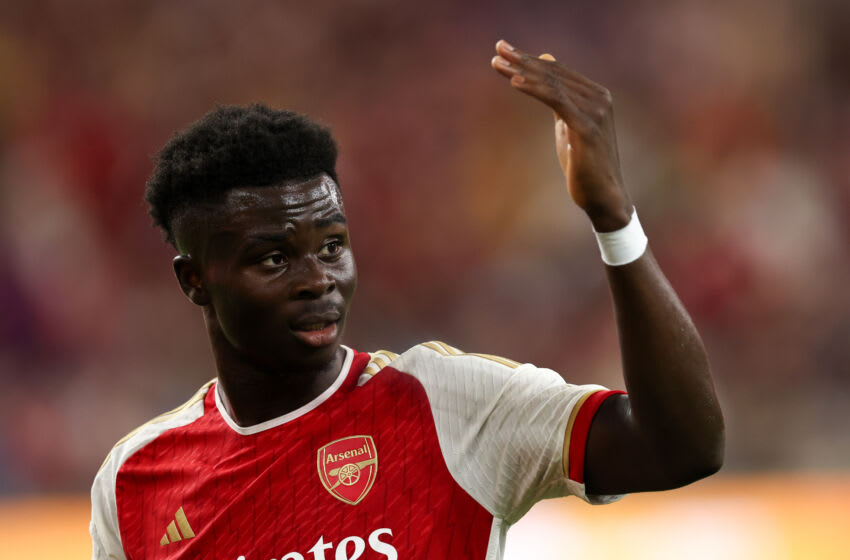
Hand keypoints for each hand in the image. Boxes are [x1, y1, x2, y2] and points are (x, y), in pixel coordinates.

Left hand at [491, 40, 632, 230]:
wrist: (602, 195)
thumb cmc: (584, 163)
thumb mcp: (569, 126)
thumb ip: (560, 100)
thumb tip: (549, 73)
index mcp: (596, 95)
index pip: (558, 71)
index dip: (529, 59)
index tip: (503, 50)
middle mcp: (599, 98)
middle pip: (554, 73)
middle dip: (522, 60)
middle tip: (497, 49)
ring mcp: (595, 112)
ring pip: (553, 84)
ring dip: (523, 72)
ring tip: (499, 64)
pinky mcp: (587, 127)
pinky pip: (556, 101)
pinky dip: (535, 90)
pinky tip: (515, 82)